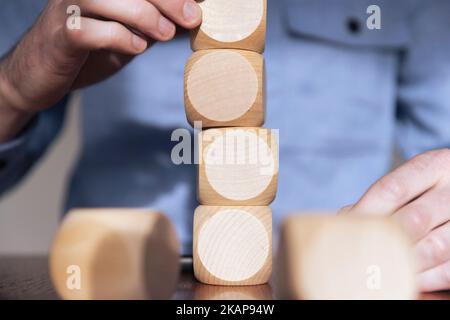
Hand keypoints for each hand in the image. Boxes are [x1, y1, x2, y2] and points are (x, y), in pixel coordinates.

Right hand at [0, 0, 201, 113]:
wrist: (40, 73)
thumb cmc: (89, 49)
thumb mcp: (127, 32)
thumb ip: (153, 22)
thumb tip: (191, 14)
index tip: (197, 5)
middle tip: (191, 17)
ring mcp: (67, 7)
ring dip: (144, 16)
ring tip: (165, 34)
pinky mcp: (59, 35)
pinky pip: (90, 31)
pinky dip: (119, 38)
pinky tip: (136, 48)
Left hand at [344, 149, 449, 291]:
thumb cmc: (426, 191)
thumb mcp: (411, 180)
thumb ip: (383, 197)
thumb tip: (347, 219)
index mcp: (435, 165)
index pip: (393, 189)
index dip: (366, 211)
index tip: (346, 227)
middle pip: (413, 220)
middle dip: (383, 240)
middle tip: (359, 254)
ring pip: (434, 247)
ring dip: (402, 263)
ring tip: (377, 270)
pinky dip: (426, 278)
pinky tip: (406, 280)